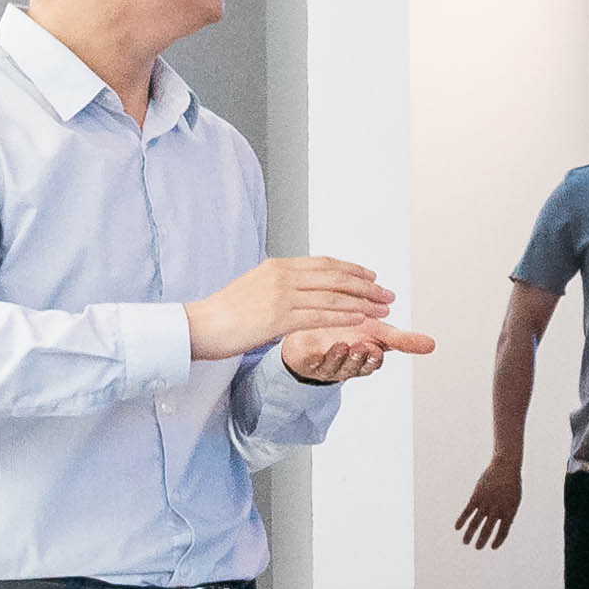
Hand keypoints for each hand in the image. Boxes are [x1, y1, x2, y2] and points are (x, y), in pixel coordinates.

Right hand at [195, 251, 392, 363]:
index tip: (371, 276)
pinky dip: (345, 316)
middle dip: (366, 286)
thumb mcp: (255, 286)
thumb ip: (279, 283)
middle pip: (335, 278)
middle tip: (387, 293)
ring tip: (382, 309)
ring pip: (333, 297)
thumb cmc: (226, 312)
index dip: (352, 270)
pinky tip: (361, 319)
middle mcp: (283, 276)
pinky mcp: (279, 318)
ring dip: (363, 303)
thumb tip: (298, 285)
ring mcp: (281, 296)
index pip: (324, 264)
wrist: (202, 325)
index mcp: (278, 266)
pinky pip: (320, 316)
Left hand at [278, 321, 420, 384]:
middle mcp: (347, 363)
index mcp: (365, 358)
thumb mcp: (380, 333)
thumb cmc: (350, 332)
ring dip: (339, 357)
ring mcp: (327, 364)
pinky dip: (315, 356)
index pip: (373, 362)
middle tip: (362, 346)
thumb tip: (432, 345)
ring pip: (334, 365)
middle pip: (354, 366)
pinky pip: (311, 362)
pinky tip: (319, 348)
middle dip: (358, 358)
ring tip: (342, 344)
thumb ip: (404, 340)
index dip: (373, 357)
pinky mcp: (306, 361)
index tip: (376, 348)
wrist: (316, 332)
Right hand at [452, 457, 519, 549]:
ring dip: (469, 534)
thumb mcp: (514, 500)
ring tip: (465, 543)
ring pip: (475, 523)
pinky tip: (457, 527)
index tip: (492, 547)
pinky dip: (461, 520)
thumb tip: (505, 527)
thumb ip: (508, 514)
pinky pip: (467, 512)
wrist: (505, 467)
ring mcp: (486, 504)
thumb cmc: (512, 484)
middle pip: (487, 530)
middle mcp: (497, 510)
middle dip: (481, 541)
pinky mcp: (476, 497)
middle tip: (477, 548)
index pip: (503, 532)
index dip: (498, 541)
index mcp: (509, 512)